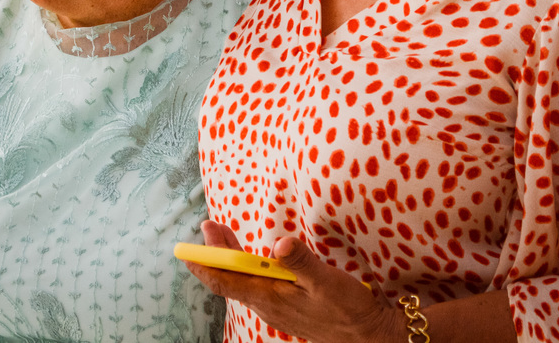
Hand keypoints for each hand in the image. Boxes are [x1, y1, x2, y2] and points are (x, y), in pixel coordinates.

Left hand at [185, 221, 403, 342]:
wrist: (368, 337)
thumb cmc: (349, 310)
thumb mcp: (326, 281)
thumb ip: (301, 261)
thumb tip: (278, 244)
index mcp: (269, 297)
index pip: (223, 280)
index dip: (204, 261)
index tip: (190, 243)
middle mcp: (266, 303)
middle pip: (229, 278)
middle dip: (215, 252)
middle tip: (208, 227)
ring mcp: (276, 306)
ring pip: (242, 282)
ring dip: (230, 259)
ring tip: (224, 236)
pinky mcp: (286, 305)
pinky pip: (256, 286)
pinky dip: (246, 268)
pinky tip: (253, 259)